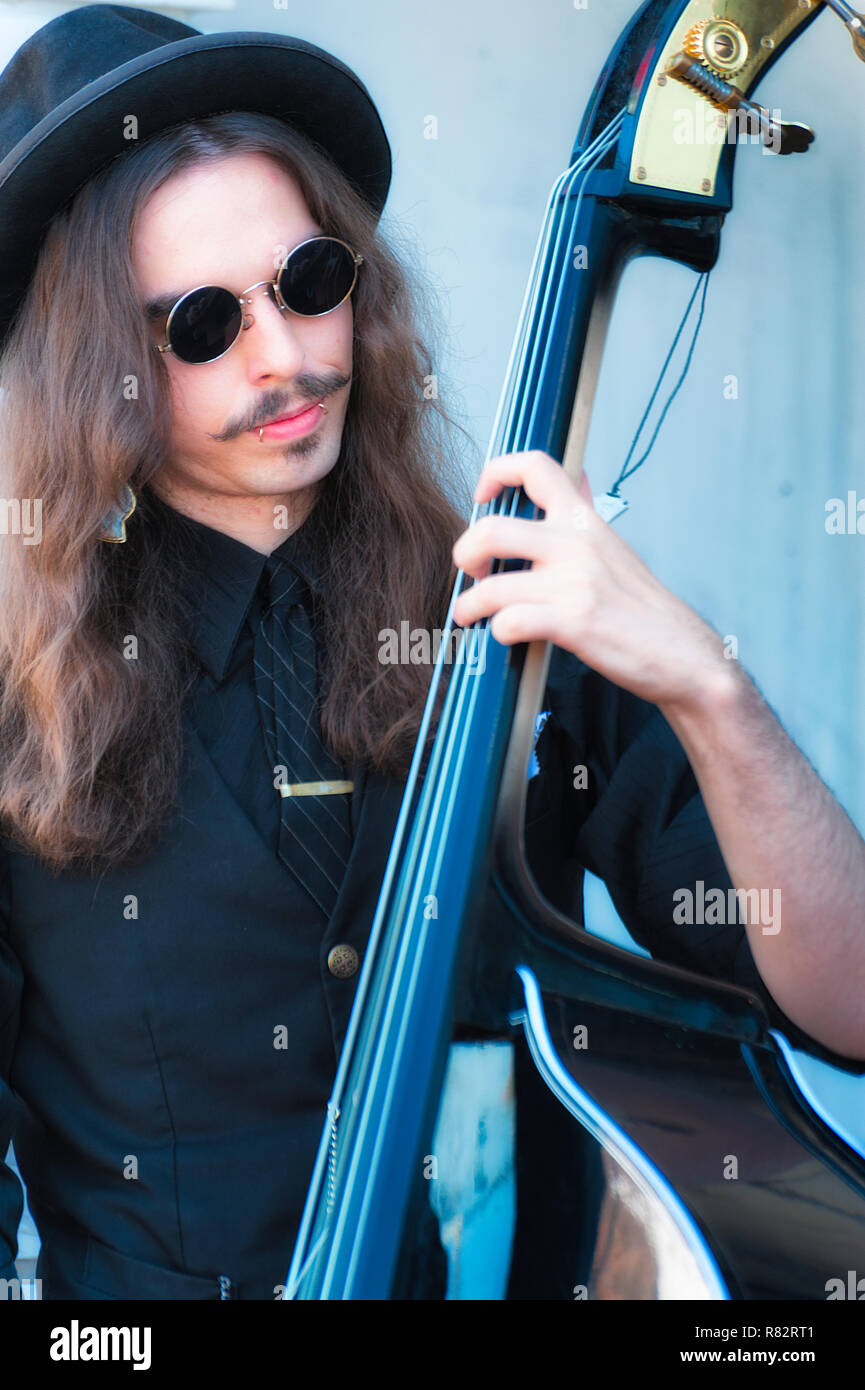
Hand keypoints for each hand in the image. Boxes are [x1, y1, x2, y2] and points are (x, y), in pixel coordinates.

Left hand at [451, 450, 733, 714]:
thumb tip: (578, 478)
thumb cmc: (644, 607)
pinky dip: (498, 632)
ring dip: (468, 606)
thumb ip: (587, 515)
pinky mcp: (573, 623)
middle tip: (471, 572)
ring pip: (490, 588)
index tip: (481, 498)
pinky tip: (506, 635)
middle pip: (490, 530)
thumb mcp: (615, 547)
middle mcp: (577, 544)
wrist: (684, 654)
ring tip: (469, 616)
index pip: (536, 466)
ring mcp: (574, 584)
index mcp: (585, 521)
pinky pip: (509, 622)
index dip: (495, 472)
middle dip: (464, 554)